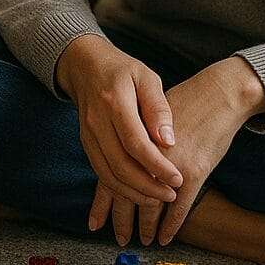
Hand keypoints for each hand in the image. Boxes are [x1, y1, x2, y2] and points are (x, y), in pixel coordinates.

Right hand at [56, 35, 182, 210]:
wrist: (87, 66)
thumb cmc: (123, 71)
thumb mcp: (147, 77)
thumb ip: (158, 108)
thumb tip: (169, 142)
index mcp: (115, 102)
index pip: (136, 143)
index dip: (157, 166)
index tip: (178, 180)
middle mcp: (97, 122)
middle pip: (121, 165)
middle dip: (147, 187)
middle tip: (171, 195)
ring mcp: (88, 135)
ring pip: (108, 175)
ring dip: (133, 193)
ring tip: (158, 198)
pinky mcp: (86, 144)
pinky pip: (101, 173)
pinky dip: (119, 188)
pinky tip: (138, 192)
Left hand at [88, 56, 264, 244]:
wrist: (217, 93)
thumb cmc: (186, 101)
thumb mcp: (150, 112)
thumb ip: (135, 135)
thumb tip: (118, 156)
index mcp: (133, 137)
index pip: (112, 174)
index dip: (104, 202)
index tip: (96, 223)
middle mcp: (147, 154)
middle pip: (128, 194)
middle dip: (123, 220)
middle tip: (121, 238)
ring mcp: (170, 165)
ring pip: (151, 205)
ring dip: (147, 226)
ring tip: (145, 239)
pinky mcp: (193, 172)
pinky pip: (179, 208)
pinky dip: (171, 225)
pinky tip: (165, 237)